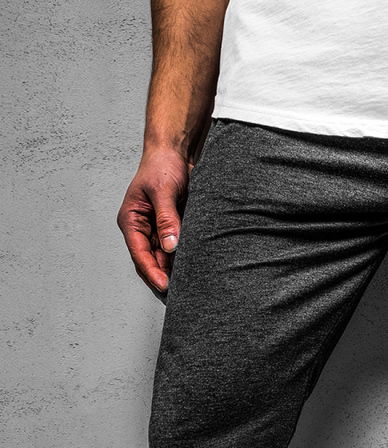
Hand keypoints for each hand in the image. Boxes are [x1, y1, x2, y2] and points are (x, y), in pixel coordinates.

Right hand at [117, 149, 192, 301]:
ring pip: (164, 259)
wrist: (176, 152)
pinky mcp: (172, 229)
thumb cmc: (163, 165)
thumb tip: (171, 246)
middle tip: (179, 295)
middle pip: (150, 262)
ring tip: (188, 287)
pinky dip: (183, 260)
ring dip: (174, 271)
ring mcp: (157, 231)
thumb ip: (167, 218)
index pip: (139, 253)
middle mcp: (142, 229)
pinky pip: (176, 250)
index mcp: (131, 220)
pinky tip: (194, 271)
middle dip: (161, 278)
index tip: (164, 286)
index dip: (151, 272)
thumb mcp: (163, 191)